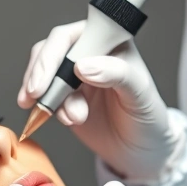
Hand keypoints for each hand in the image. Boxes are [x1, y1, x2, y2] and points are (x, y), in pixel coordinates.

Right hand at [19, 21, 179, 183]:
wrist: (140, 150)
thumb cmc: (148, 117)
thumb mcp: (140, 94)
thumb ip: (116, 74)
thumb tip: (83, 66)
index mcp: (110, 41)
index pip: (76, 35)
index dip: (56, 52)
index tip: (49, 76)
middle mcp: (90, 53)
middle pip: (52, 49)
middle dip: (42, 73)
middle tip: (38, 95)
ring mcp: (74, 75)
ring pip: (42, 72)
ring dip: (47, 96)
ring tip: (70, 118)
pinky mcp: (63, 97)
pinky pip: (43, 96)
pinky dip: (44, 108)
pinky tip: (60, 118)